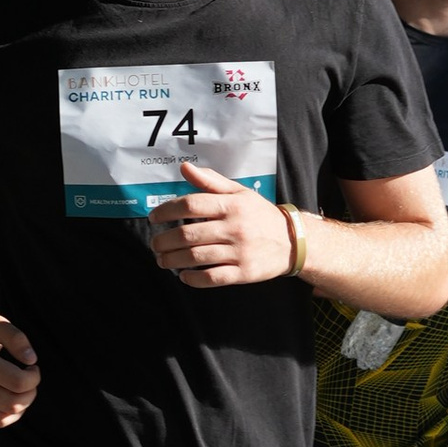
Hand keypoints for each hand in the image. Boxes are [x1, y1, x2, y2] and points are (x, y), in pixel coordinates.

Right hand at [0, 307, 39, 429]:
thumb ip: (16, 338)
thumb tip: (31, 360)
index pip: (18, 382)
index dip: (34, 377)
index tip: (32, 367)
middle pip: (12, 404)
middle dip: (30, 394)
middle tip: (28, 382)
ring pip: (1, 420)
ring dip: (18, 409)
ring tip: (18, 393)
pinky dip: (0, 416)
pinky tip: (1, 400)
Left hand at [147, 159, 290, 289]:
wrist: (293, 241)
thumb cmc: (259, 215)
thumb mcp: (239, 193)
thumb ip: (210, 181)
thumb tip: (184, 168)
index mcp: (231, 205)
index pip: (191, 204)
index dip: (167, 211)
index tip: (154, 218)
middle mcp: (234, 227)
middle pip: (188, 233)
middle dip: (164, 240)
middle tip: (155, 244)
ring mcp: (240, 251)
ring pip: (196, 257)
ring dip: (172, 259)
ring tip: (162, 259)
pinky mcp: (244, 272)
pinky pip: (212, 278)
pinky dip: (193, 278)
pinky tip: (183, 275)